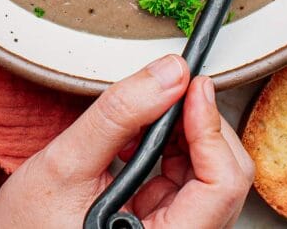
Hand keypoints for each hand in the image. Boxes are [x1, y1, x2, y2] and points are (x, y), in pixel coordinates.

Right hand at [0, 55, 253, 228]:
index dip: (210, 127)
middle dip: (198, 126)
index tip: (192, 85)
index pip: (220, 186)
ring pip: (209, 178)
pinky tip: (136, 139)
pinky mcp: (163, 227)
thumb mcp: (64, 165)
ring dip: (182, 136)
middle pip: (223, 179)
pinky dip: (167, 151)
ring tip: (141, 118)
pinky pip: (187, 185)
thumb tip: (171, 73)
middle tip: (170, 89)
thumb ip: (119, 116)